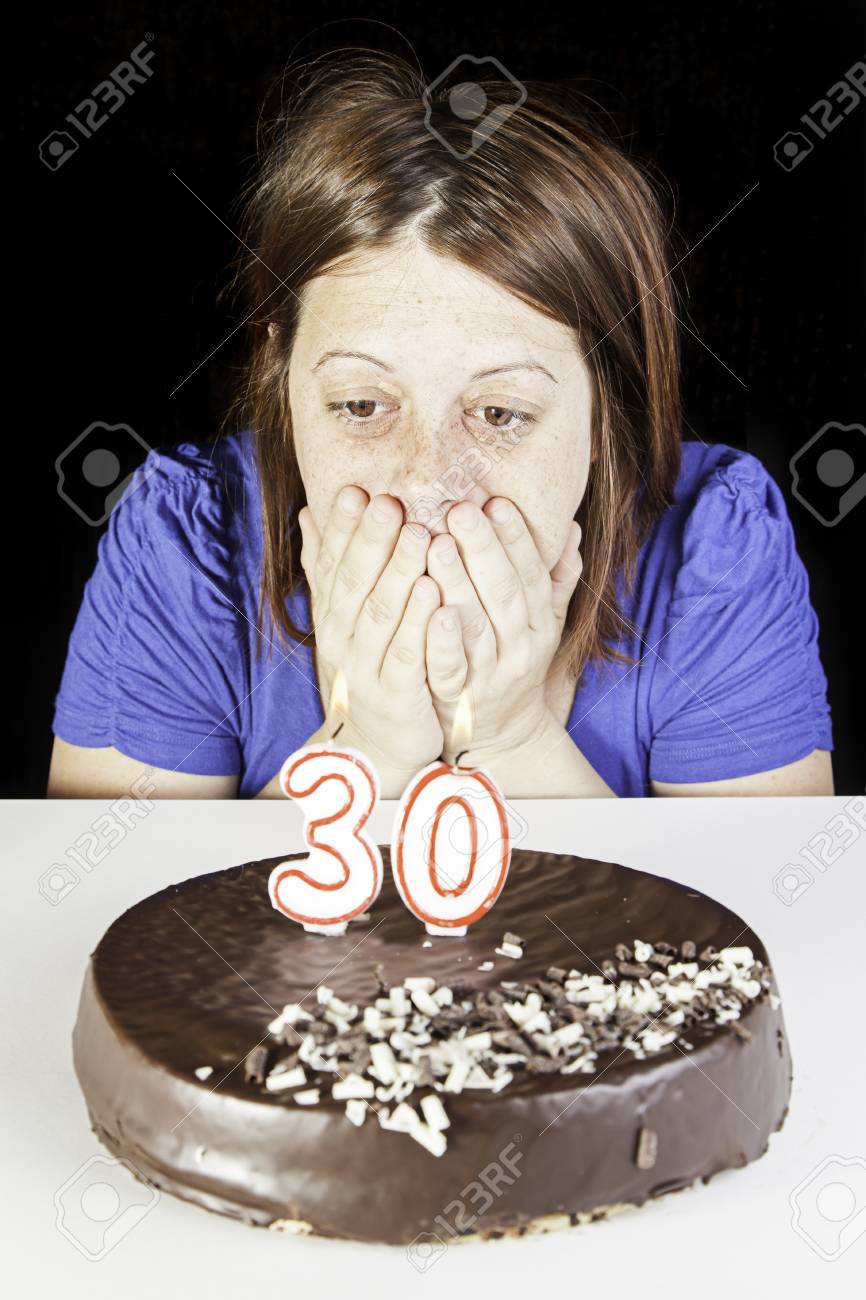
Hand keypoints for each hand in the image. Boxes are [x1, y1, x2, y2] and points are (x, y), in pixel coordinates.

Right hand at [298, 486, 444, 786]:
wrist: (378, 743)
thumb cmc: (369, 665)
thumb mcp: (343, 616)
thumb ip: (329, 567)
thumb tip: (309, 511)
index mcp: (333, 614)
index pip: (333, 563)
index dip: (342, 527)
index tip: (355, 490)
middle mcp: (342, 638)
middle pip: (355, 582)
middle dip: (372, 540)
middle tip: (389, 502)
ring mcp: (366, 668)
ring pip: (382, 615)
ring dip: (400, 573)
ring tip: (420, 535)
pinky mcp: (396, 695)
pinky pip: (409, 655)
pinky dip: (420, 623)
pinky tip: (438, 595)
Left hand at [424, 498, 581, 762]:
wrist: (502, 735)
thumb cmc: (515, 663)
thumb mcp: (543, 622)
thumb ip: (556, 579)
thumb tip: (571, 528)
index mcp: (540, 623)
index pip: (532, 574)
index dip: (517, 539)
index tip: (497, 501)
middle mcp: (520, 647)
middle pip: (505, 593)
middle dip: (484, 548)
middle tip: (459, 509)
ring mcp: (490, 674)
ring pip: (476, 624)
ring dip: (457, 582)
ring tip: (436, 544)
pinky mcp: (457, 697)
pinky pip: (450, 667)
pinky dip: (443, 640)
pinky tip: (432, 610)